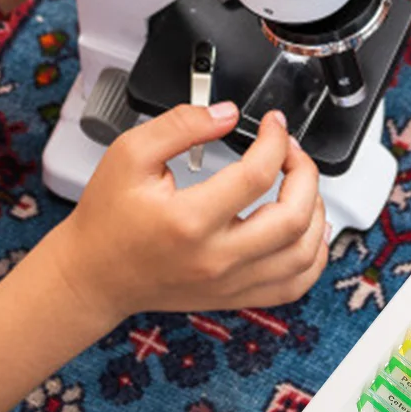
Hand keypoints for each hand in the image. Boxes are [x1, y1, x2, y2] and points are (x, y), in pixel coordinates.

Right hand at [50, 103, 327, 323]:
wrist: (93, 275)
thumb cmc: (108, 218)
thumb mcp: (130, 154)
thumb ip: (180, 125)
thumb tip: (227, 114)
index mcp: (189, 221)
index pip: (257, 175)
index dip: (275, 139)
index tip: (273, 124)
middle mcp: (216, 259)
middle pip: (294, 218)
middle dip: (305, 173)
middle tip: (291, 150)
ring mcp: (229, 284)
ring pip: (303, 256)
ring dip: (316, 213)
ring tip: (301, 185)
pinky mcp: (235, 297)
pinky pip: (294, 285)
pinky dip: (311, 255)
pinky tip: (305, 229)